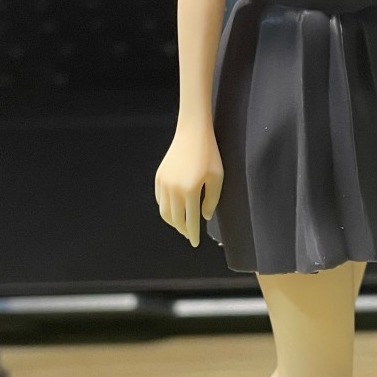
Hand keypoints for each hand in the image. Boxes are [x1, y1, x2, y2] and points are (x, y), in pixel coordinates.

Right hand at [154, 122, 223, 247]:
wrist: (192, 133)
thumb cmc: (209, 154)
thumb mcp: (217, 178)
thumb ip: (211, 200)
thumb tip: (204, 217)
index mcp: (190, 191)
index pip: (191, 220)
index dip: (193, 234)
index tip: (195, 243)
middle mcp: (174, 190)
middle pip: (176, 219)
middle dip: (183, 229)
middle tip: (189, 234)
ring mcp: (164, 183)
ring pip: (164, 212)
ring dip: (172, 222)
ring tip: (182, 225)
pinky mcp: (159, 177)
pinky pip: (159, 200)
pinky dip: (165, 209)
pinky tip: (173, 210)